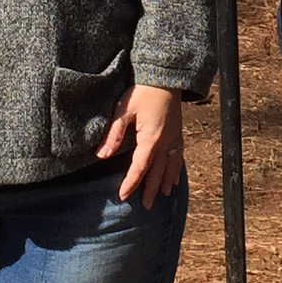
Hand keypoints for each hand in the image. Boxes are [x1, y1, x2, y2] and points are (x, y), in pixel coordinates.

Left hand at [96, 83, 185, 206]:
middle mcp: (165, 141)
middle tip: (144, 206)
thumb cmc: (143, 91)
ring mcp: (174, 137)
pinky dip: (176, 169)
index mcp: (151, 138)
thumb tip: (102, 155)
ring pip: (171, 166)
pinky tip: (174, 177)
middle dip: (150, 189)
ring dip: (165, 182)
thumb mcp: (124, 109)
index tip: (123, 196)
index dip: (131, 182)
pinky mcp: (178, 132)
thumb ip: (113, 133)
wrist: (166, 77)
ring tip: (161, 196)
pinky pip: (178, 156)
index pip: (140, 166)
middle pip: (157, 171)